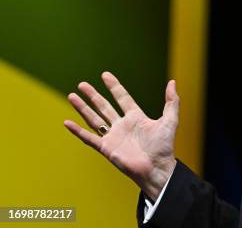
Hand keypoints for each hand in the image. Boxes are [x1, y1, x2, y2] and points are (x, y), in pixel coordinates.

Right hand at [63, 71, 178, 200]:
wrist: (157, 169)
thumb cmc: (164, 147)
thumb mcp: (170, 120)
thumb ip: (172, 101)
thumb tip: (172, 82)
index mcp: (136, 117)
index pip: (122, 98)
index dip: (114, 86)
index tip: (105, 75)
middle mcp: (122, 125)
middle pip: (104, 106)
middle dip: (93, 95)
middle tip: (82, 84)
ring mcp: (113, 136)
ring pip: (94, 119)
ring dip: (83, 108)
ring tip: (72, 96)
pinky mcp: (106, 148)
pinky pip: (89, 138)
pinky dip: (77, 131)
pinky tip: (67, 122)